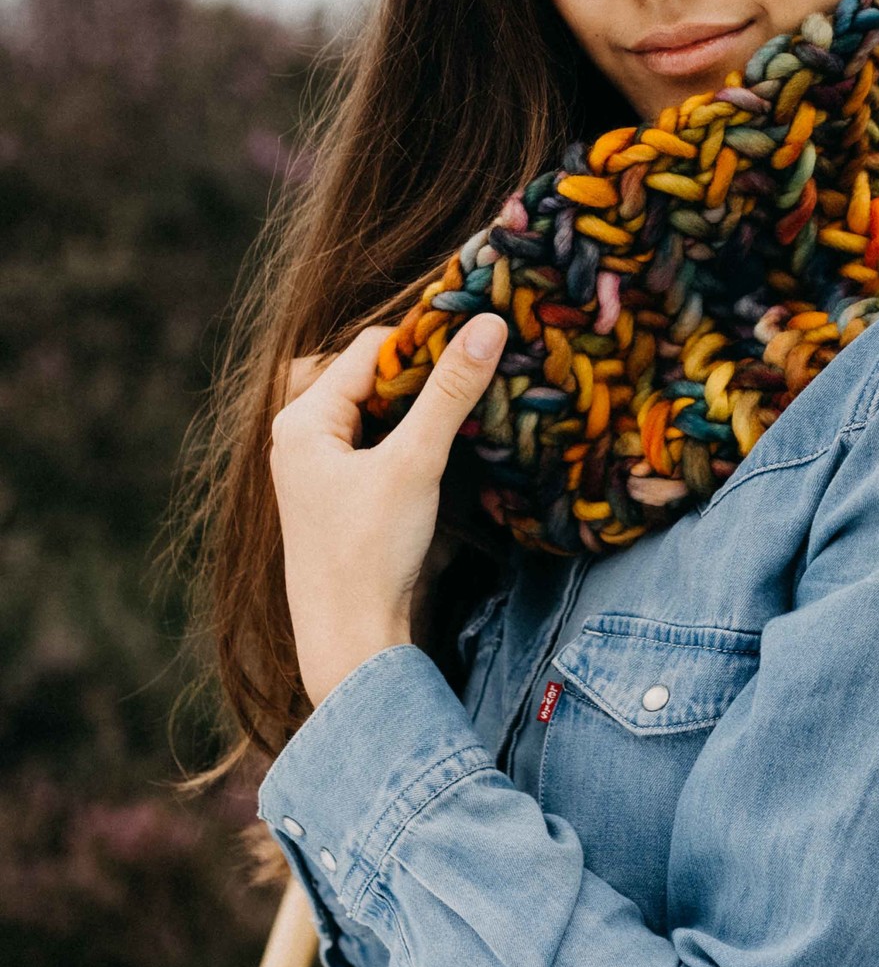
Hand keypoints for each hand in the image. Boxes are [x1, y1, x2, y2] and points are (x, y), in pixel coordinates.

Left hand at [269, 313, 509, 707]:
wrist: (350, 642)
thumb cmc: (369, 553)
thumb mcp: (415, 463)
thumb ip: (450, 392)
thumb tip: (489, 324)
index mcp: (303, 420)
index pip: (370, 349)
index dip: (425, 341)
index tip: (478, 341)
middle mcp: (302, 437)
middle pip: (372, 377)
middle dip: (425, 372)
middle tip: (479, 370)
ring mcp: (319, 468)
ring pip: (378, 411)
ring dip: (422, 405)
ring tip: (471, 402)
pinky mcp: (340, 495)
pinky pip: (379, 443)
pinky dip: (413, 435)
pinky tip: (448, 443)